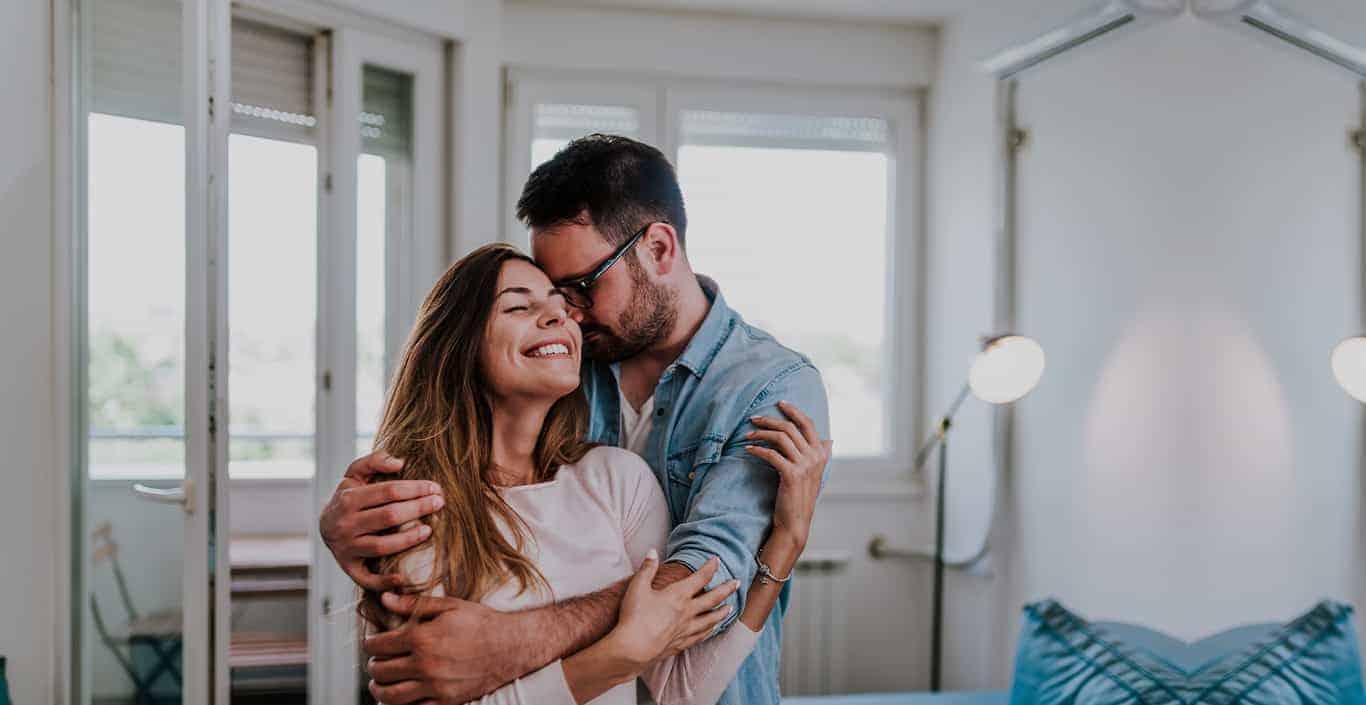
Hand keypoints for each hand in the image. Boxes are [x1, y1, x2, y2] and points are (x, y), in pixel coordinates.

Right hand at [318, 451, 444, 591]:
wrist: (324, 525)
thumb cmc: (348, 496)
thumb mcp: (354, 474)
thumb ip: (374, 461)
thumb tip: (399, 462)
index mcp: (348, 498)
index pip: (389, 491)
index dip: (415, 489)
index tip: (435, 488)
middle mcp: (346, 524)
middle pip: (389, 516)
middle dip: (418, 508)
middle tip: (439, 503)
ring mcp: (346, 548)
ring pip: (382, 546)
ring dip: (409, 539)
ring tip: (430, 530)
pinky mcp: (349, 568)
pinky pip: (367, 579)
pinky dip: (384, 581)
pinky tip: (404, 578)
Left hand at [365, 593, 513, 703]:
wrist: (511, 646)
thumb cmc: (481, 623)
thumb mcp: (449, 606)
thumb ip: (414, 604)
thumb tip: (385, 598)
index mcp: (423, 638)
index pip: (378, 645)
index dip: (369, 643)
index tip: (371, 642)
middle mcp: (425, 664)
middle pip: (380, 671)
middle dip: (373, 665)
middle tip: (376, 661)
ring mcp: (435, 686)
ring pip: (390, 696)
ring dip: (379, 690)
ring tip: (380, 683)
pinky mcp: (446, 701)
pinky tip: (402, 695)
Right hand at [607, 551, 738, 669]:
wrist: (634, 648)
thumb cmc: (634, 616)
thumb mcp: (638, 587)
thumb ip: (647, 568)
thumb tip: (653, 551)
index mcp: (678, 595)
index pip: (700, 578)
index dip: (710, 567)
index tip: (717, 560)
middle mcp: (687, 612)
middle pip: (713, 598)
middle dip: (726, 589)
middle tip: (737, 583)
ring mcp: (686, 629)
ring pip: (711, 619)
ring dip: (722, 612)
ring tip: (730, 608)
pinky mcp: (681, 643)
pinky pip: (701, 636)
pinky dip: (710, 631)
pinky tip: (712, 630)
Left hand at [744, 400, 831, 549]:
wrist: (795, 522)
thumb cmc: (799, 496)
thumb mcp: (813, 473)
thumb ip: (819, 455)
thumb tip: (829, 440)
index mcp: (821, 453)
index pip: (808, 424)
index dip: (794, 411)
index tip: (780, 403)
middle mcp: (815, 457)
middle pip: (791, 428)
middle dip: (771, 420)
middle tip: (754, 418)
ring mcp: (804, 466)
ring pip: (781, 438)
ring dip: (762, 433)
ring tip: (748, 435)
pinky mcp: (791, 474)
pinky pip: (772, 454)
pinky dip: (758, 449)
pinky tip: (749, 449)